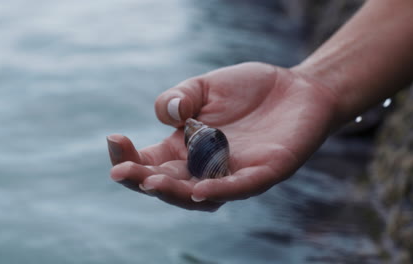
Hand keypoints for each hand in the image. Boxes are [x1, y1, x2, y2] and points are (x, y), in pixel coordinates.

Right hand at [107, 62, 336, 210]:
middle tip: (122, 171)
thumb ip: (180, 96)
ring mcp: (233, 173)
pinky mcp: (263, 173)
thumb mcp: (205, 86)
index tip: (113, 139)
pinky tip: (199, 190)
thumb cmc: (249, 90)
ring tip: (151, 182)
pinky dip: (218, 191)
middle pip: (168, 184)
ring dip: (174, 192)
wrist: (298, 88)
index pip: (149, 162)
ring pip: (198, 195)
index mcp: (185, 148)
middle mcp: (205, 167)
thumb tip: (169, 114)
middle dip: (142, 180)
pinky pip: (239, 188)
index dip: (128, 157)